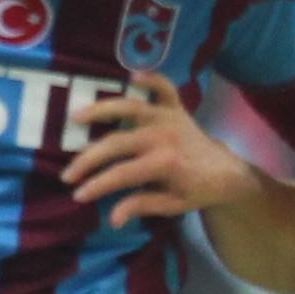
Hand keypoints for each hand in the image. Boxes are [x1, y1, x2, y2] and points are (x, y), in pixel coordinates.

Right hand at [62, 72, 258, 226]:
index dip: (97, 185)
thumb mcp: (171, 205)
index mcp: (164, 164)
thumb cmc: (196, 190)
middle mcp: (163, 136)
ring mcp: (169, 117)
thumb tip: (112, 218)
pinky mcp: (176, 107)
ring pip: (130, 109)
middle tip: (67, 174)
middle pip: (117, 144)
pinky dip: (151, 79)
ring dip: (102, 110)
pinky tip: (132, 75)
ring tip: (76, 116)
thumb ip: (141, 206)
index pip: (121, 174)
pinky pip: (164, 88)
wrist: (227, 172)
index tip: (77, 195)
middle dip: (88, 160)